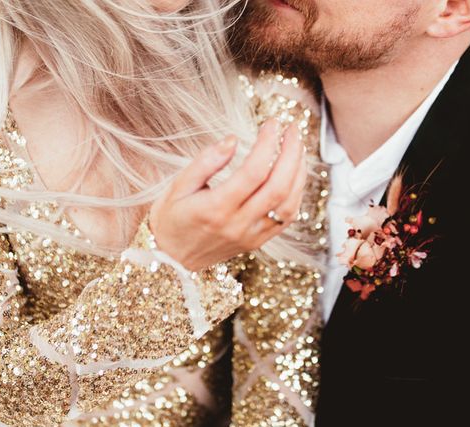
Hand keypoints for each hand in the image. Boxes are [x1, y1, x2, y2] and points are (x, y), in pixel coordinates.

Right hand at [149, 118, 306, 270]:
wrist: (169, 259)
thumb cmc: (171, 218)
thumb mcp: (178, 185)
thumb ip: (205, 162)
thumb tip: (233, 139)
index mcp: (216, 208)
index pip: (254, 172)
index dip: (267, 143)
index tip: (272, 123)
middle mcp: (237, 224)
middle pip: (278, 187)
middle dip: (291, 154)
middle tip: (292, 129)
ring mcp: (251, 236)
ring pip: (288, 204)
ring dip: (299, 173)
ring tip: (297, 147)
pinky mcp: (257, 242)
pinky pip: (286, 218)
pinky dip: (296, 193)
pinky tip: (294, 173)